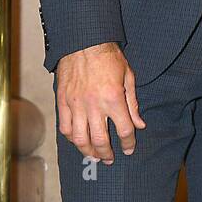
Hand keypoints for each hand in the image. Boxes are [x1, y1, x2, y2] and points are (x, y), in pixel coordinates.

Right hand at [55, 42, 145, 163]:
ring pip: (79, 138)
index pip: (124, 129)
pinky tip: (79, 142)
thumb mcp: (128, 77)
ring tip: (94, 156)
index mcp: (113, 98)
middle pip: (100, 140)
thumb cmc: (109, 57)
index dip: (128, 143)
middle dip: (106, 153)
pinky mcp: (62, 102)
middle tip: (110, 159)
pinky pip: (65, 127)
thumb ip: (133, 104)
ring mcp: (76, 104)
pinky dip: (72, 139)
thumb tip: (139, 124)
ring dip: (87, 151)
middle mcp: (94, 105)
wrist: (84, 43)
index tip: (129, 149)